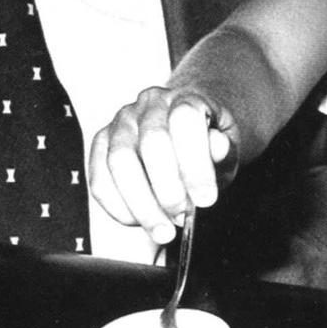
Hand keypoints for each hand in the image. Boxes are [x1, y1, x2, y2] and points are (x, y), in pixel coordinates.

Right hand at [89, 86, 237, 244]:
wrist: (187, 132)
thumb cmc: (207, 144)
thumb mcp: (227, 148)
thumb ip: (223, 150)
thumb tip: (218, 146)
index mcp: (185, 98)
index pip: (185, 120)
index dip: (195, 164)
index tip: (206, 200)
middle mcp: (150, 104)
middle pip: (151, 142)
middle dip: (168, 189)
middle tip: (182, 217)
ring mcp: (121, 122)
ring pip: (119, 161)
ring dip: (141, 204)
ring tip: (162, 229)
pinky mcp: (101, 144)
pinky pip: (99, 178)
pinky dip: (117, 207)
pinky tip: (138, 220)